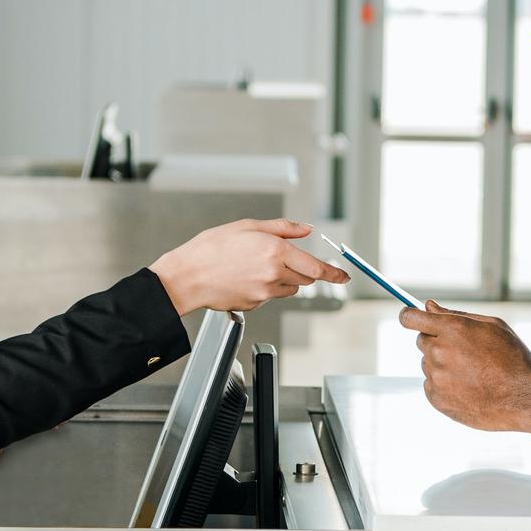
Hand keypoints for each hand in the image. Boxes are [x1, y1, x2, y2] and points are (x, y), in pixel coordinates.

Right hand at [149, 219, 349, 314]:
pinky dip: (264, 287)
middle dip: (300, 269)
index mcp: (276, 252)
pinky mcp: (255, 305)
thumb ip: (283, 228)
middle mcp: (274, 274)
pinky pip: (270, 296)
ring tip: (254, 267)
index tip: (344, 277)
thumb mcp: (248, 226)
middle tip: (278, 259)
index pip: (316, 268)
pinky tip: (243, 277)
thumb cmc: (211, 248)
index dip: (334, 274)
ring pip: (288, 288)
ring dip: (282, 278)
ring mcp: (265, 293)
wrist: (186, 276)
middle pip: (305, 278)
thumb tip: (306, 229)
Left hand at [398, 300, 530, 431]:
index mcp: (452, 329)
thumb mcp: (493, 326)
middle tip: (465, 352)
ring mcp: (436, 377)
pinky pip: (432, 385)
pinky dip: (445, 385)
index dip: (409, 316)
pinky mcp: (436, 399)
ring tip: (473, 374)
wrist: (522, 399)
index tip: (411, 317)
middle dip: (438, 342)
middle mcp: (439, 352)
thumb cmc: (512, 359)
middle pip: (422, 340)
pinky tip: (469, 388)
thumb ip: (456, 315)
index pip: (410, 318)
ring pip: (428, 364)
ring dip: (443, 365)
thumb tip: (428, 306)